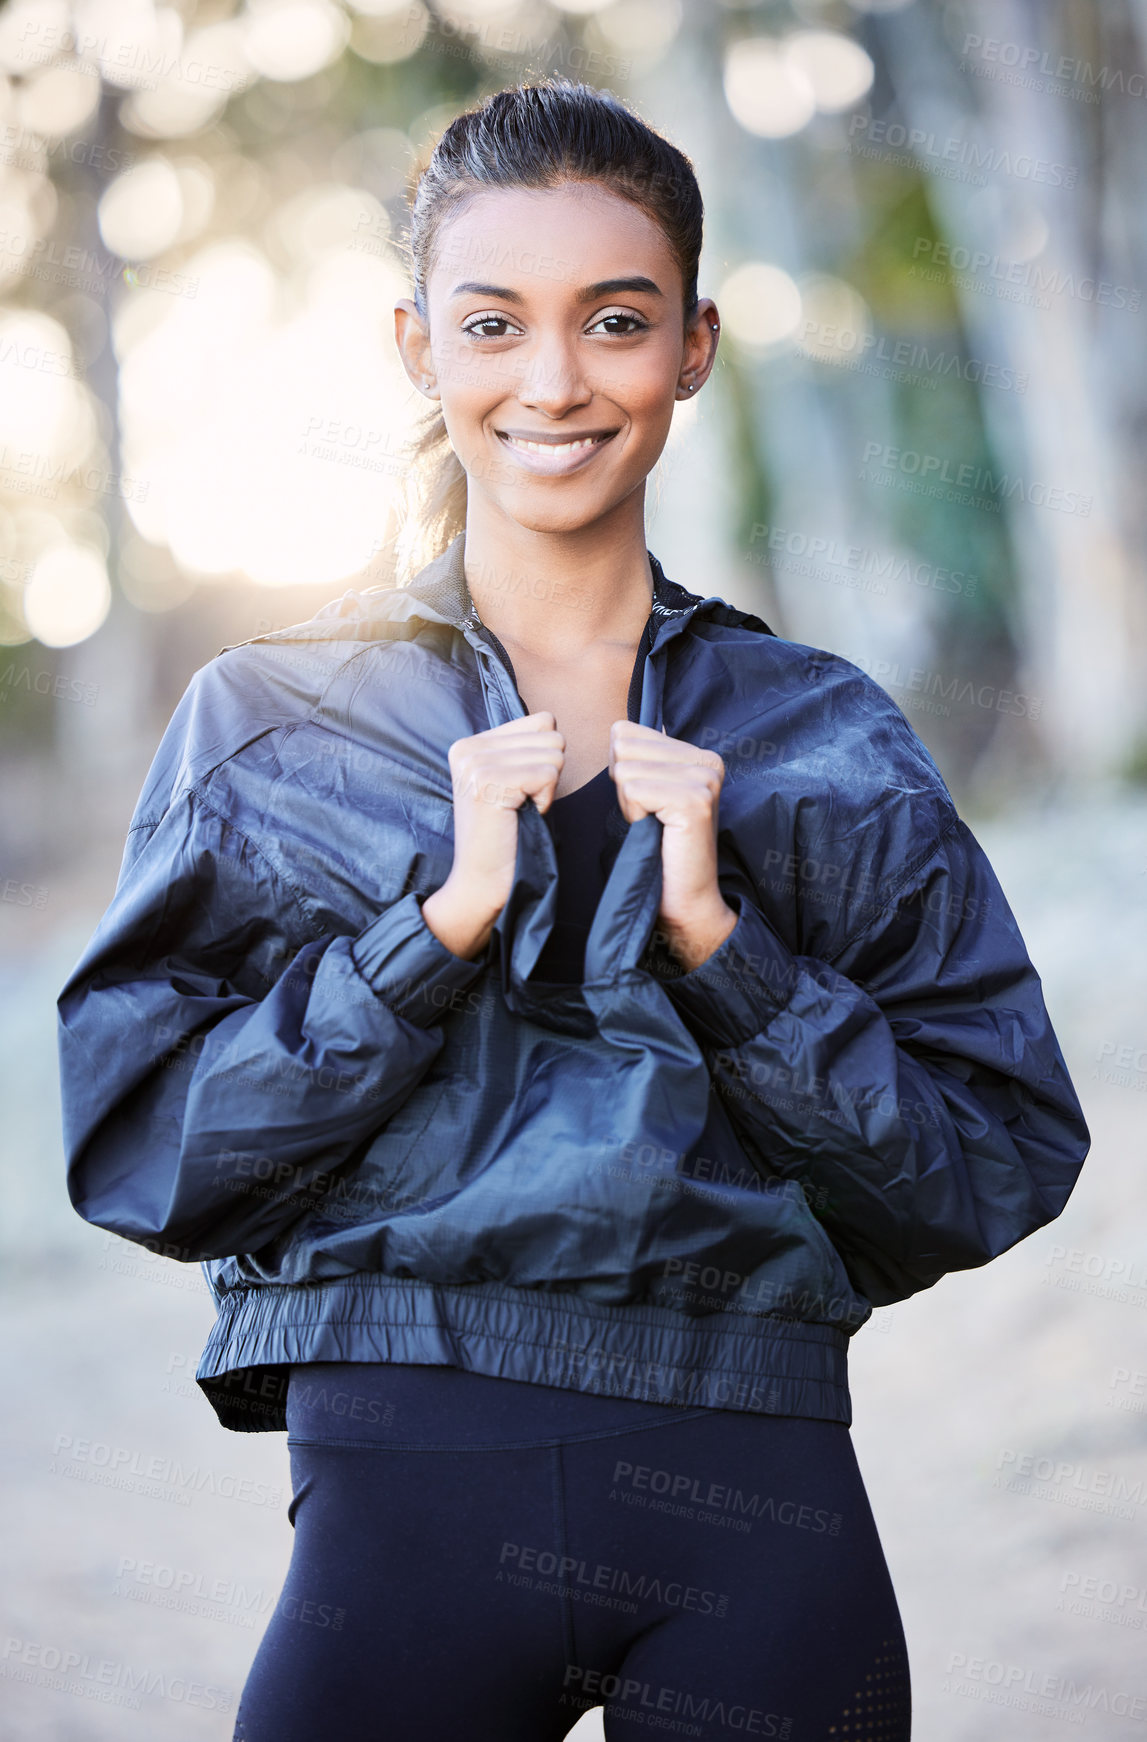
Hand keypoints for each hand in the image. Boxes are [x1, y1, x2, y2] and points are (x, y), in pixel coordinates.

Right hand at [421, 713, 564, 959]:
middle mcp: (467, 747)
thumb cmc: (505, 836)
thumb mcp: (509, 781)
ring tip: (520, 810)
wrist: (480, 883)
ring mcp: (475, 763)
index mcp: (469, 743)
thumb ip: (521, 748)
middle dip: (549, 774)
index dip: (546, 760)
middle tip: (521, 805)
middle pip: (551, 734)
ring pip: (554, 753)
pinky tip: (522, 816)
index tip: (520, 791)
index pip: (542, 721)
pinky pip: (549, 774)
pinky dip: (546, 800)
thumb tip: (551, 721)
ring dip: (548, 788)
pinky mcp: (489, 782)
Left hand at [609, 721, 737, 971]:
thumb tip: (620, 727)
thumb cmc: (658, 849)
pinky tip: (657, 831)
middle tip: (650, 816)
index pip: (626, 731)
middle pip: (622, 745)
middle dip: (623, 784)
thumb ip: (642, 758)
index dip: (621, 771)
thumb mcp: (648, 793)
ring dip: (628, 802)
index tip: (647, 803)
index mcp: (699, 754)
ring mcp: (704, 779)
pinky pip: (633, 790)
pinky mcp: (695, 800)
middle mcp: (708, 760)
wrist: (683, 900)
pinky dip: (633, 814)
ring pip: (625, 768)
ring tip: (654, 824)